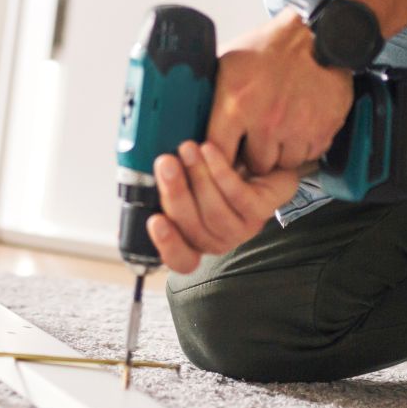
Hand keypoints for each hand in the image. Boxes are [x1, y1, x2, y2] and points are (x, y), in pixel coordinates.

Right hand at [147, 141, 303, 273]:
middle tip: (166, 163)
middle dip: (175, 194)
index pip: (181, 259)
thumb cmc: (217, 167)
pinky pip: (238, 197)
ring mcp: (242, 228)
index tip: (154, 220)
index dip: (167, 245)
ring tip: (188, 149)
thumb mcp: (186, 176)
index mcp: (196, 238)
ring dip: (198, 178)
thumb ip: (168, 183)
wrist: (259, 152)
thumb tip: (144, 178)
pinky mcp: (262, 210)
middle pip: (193, 229)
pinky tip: (210, 150)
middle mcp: (219, 239)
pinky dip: (220, 172)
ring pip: (215, 213)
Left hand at [206, 10, 355, 174]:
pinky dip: (302, 148)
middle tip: (255, 140)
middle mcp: (266, 121)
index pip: (219, 153)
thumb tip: (187, 111)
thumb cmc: (269, 49)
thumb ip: (210, 91)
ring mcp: (296, 129)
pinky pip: (307, 157)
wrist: (316, 38)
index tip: (224, 154)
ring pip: (282, 164)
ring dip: (279, 154)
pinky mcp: (321, 132)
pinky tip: (297, 129)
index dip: (220, 157)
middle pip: (254, 165)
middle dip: (253, 155)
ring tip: (278, 132)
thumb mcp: (228, 62)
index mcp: (237, 104)